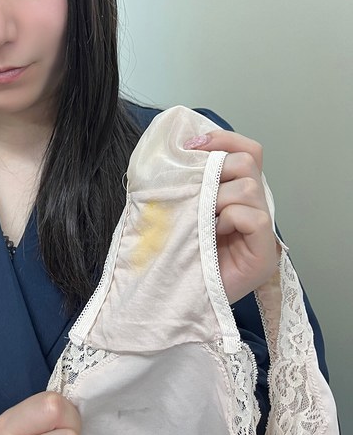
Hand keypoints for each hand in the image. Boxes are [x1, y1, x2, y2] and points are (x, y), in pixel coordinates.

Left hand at [184, 130, 279, 303]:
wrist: (170, 294)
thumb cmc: (173, 248)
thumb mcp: (178, 202)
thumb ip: (188, 177)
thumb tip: (182, 147)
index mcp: (237, 193)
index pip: (248, 149)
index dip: (222, 139)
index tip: (190, 147)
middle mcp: (255, 207)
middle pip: (248, 161)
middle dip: (215, 170)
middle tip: (194, 193)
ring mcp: (262, 231)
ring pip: (248, 186)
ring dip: (216, 198)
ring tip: (202, 220)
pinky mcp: (264, 254)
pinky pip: (252, 216)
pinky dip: (229, 218)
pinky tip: (214, 234)